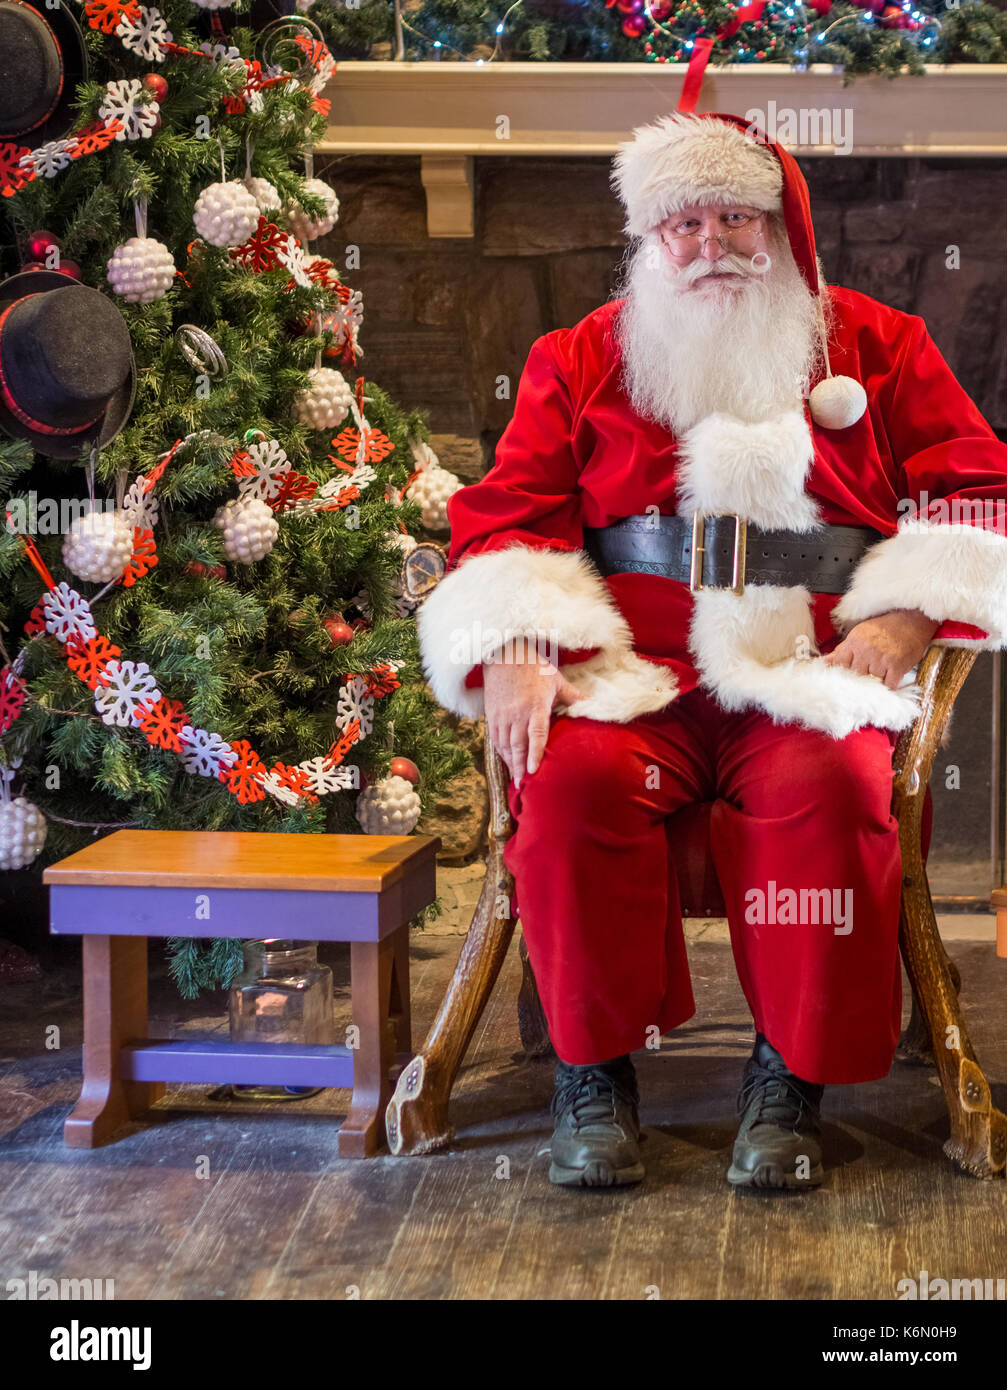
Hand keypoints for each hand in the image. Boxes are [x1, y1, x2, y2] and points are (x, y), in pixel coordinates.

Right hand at [483, 636, 586, 787]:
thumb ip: (572, 696)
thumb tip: (592, 705)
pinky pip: (495, 737)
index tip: (534, 771)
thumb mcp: (556, 679)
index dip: (534, 753)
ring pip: (504, 744)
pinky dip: (500, 751)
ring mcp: (502, 714)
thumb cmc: (533, 665)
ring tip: (515, 776)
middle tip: (523, 783)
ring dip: (509, 761)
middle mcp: (516, 712)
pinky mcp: (491, 713)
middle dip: (520, 766)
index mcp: (534, 705)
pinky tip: (506, 759)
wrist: (504, 653)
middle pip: (517, 745)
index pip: (535, 734)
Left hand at [823, 608, 939, 689]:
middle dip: (859, 678)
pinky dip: (889, 685)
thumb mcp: (860, 634)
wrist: (913, 620)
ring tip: (880, 675)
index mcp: (855, 641)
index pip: (840, 664)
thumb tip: (825, 662)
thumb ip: (843, 650)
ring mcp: (882, 659)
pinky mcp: (897, 667)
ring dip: (875, 681)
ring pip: (871, 681)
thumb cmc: (885, 628)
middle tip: (865, 678)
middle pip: (855, 675)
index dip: (842, 672)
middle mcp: (866, 650)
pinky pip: (889, 685)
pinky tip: (889, 680)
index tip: (846, 676)